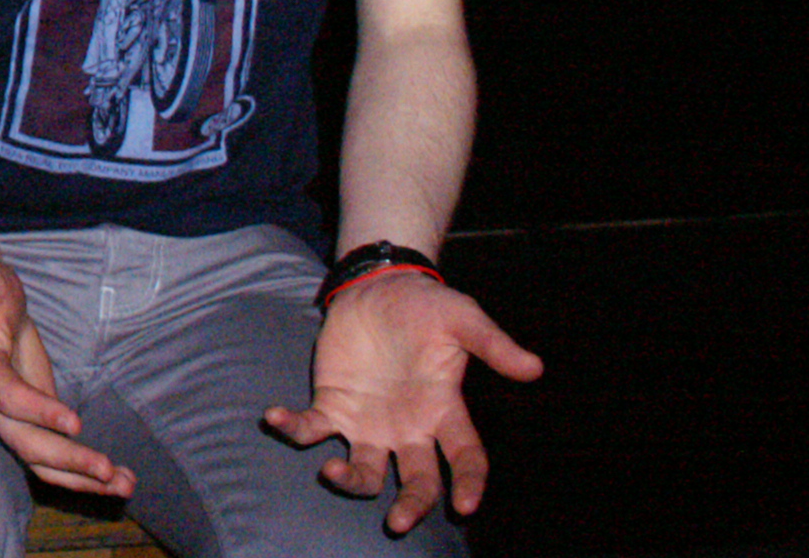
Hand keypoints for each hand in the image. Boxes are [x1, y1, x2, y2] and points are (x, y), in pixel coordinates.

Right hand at [0, 256, 130, 498]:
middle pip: (26, 441)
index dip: (39, 411)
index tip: (75, 422)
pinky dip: (84, 471)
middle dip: (67, 459)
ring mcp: (10, 419)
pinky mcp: (31, 422)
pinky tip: (118, 478)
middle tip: (107, 470)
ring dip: (81, 477)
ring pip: (41, 460)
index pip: (8, 397)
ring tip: (124, 484)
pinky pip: (54, 455)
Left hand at [265, 271, 543, 533]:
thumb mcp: (463, 318)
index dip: (469, 483)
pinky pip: (311, 428)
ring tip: (333, 472)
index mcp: (445, 411)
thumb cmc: (426, 307)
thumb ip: (493, 345)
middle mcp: (408, 428)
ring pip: (364, 470)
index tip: (466, 505)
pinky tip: (274, 417)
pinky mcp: (333, 405)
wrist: (379, 286)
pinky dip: (292, 428)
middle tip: (397, 523)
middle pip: (416, 480)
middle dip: (411, 505)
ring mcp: (369, 422)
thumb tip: (534, 368)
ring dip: (349, 480)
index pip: (466, 459)